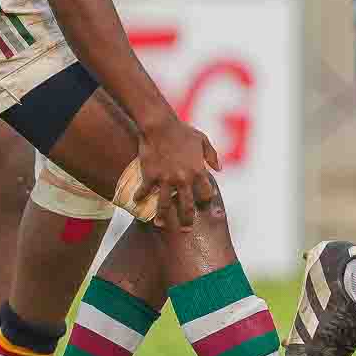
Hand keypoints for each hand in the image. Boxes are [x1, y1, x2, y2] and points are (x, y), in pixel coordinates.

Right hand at [135, 114, 222, 229]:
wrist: (160, 125)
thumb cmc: (182, 131)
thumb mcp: (202, 140)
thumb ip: (212, 155)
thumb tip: (218, 169)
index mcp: (198, 171)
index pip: (205, 194)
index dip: (205, 201)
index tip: (202, 206)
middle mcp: (183, 179)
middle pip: (187, 206)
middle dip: (187, 220)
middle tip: (186, 230)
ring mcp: (166, 179)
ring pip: (165, 205)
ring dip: (163, 217)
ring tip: (162, 225)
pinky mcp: (150, 176)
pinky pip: (145, 192)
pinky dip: (140, 199)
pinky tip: (137, 204)